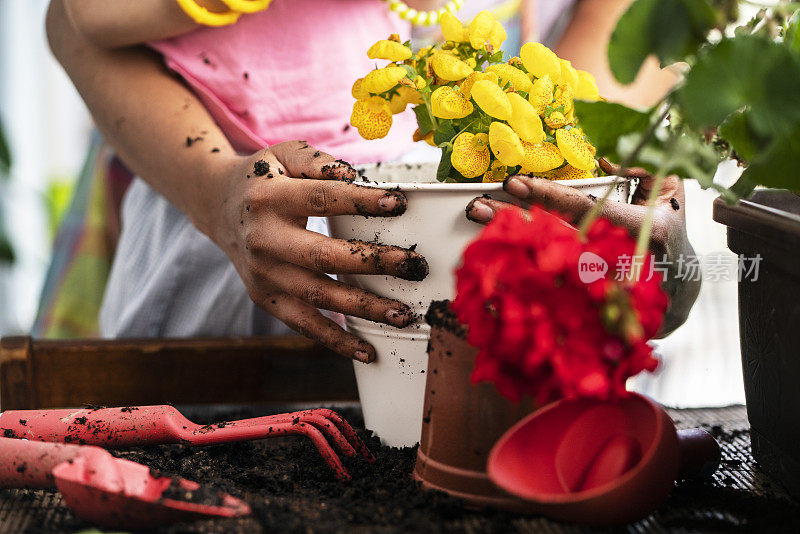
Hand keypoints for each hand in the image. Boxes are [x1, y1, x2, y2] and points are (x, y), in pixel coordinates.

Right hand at [215, 141, 427, 361]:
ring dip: (363, 308)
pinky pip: (304, 325)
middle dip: (372, 263)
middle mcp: (263, 240)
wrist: (219, 209)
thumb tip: (351, 176)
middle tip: (413, 266)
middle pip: (322, 256)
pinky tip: (369, 351)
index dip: (360, 202)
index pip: (320, 199)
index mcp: (269, 198)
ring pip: (318, 297)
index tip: (397, 205)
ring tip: (403, 314)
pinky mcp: (265, 299)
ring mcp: (263, 275)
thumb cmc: (264, 179)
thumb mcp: (283, 154)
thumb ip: (316, 162)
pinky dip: (336, 341)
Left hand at [464, 159, 699, 336]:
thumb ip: (639, 171)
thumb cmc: (671, 231)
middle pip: (557, 238)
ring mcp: (610, 291)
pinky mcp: (596, 309)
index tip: (514, 184)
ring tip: (479, 235)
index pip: (585, 208)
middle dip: (515, 221)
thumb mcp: (669, 191)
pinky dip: (522, 281)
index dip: (547, 195)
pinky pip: (552, 293)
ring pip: (550, 268)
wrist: (682, 290)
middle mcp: (625, 262)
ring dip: (512, 250)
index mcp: (646, 229)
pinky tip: (492, 273)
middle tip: (479, 208)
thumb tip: (603, 162)